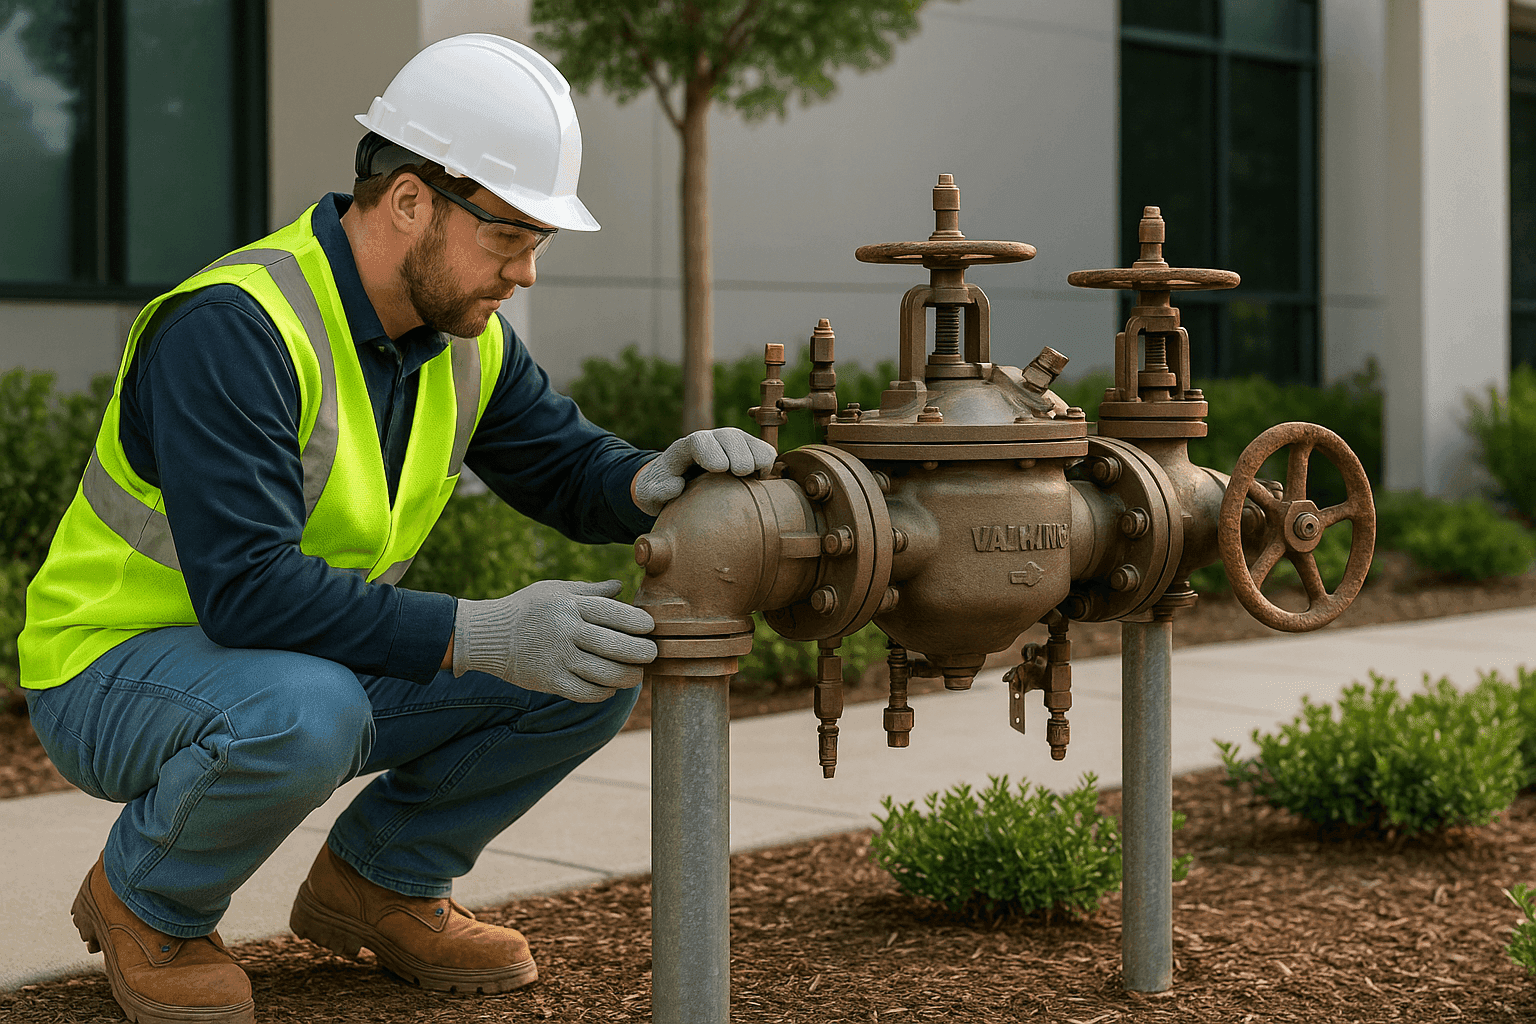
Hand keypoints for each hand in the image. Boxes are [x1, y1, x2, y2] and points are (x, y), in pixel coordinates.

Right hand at [452, 580, 655, 701]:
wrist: (487, 634)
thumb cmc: (527, 608)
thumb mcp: (556, 590)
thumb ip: (591, 590)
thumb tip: (621, 586)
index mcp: (570, 605)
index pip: (615, 613)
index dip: (639, 622)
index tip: (650, 628)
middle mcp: (566, 631)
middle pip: (616, 646)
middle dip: (642, 653)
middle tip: (651, 655)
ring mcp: (557, 658)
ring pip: (606, 673)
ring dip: (628, 676)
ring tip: (636, 674)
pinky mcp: (549, 681)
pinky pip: (586, 692)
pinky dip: (604, 692)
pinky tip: (609, 687)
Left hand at [632, 427, 776, 514]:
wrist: (675, 484)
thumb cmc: (661, 490)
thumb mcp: (650, 494)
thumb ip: (657, 490)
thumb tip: (675, 485)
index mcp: (685, 449)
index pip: (699, 441)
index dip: (711, 451)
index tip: (719, 468)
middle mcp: (710, 441)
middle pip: (728, 437)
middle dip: (737, 454)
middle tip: (739, 473)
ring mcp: (730, 445)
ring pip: (749, 442)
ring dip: (756, 458)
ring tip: (752, 477)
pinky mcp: (747, 452)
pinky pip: (764, 451)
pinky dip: (767, 463)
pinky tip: (759, 479)